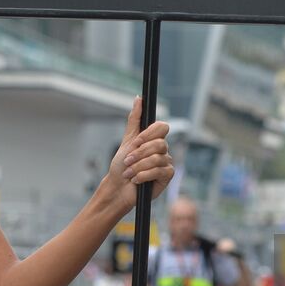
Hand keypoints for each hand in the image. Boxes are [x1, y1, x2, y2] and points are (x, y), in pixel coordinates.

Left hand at [106, 97, 173, 212]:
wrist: (118, 187)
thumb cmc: (121, 165)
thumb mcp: (127, 139)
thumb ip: (135, 119)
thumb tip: (139, 98)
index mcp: (154, 139)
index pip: (162, 127)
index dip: (148, 134)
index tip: (135, 143)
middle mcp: (162, 149)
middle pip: (159, 144)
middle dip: (139, 154)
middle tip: (128, 161)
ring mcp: (166, 163)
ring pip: (157, 158)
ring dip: (138, 166)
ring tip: (129, 173)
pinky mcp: (167, 176)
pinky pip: (159, 171)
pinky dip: (144, 175)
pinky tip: (136, 180)